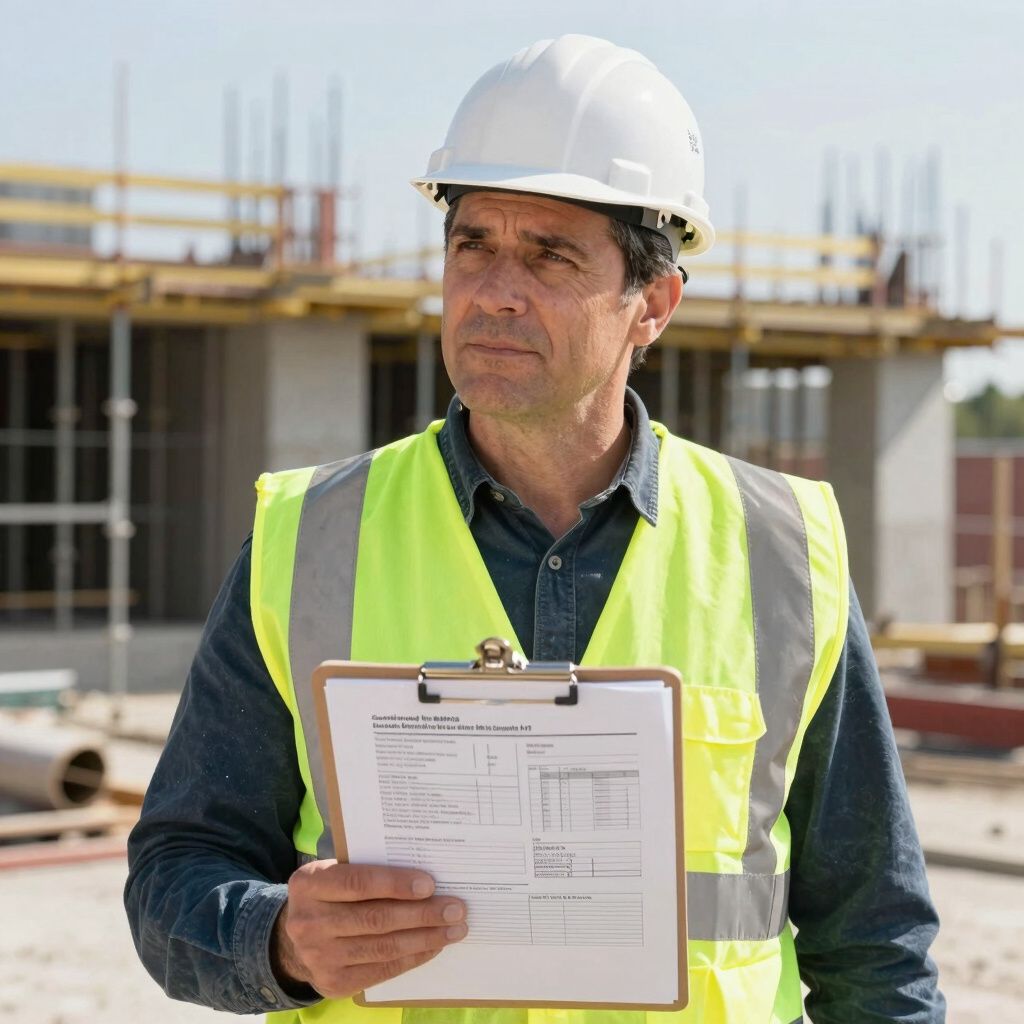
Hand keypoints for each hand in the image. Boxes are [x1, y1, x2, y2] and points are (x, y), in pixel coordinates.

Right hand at [271, 860, 466, 998]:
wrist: (293, 940)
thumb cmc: (329, 895)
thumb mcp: (334, 872)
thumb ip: (366, 868)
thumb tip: (424, 876)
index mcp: (309, 884)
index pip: (358, 883)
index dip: (395, 884)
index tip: (430, 884)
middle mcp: (308, 922)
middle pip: (375, 918)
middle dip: (422, 914)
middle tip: (455, 908)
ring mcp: (318, 957)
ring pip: (382, 947)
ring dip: (425, 938)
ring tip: (454, 929)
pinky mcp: (333, 984)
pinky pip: (381, 970)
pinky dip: (412, 957)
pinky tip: (433, 946)